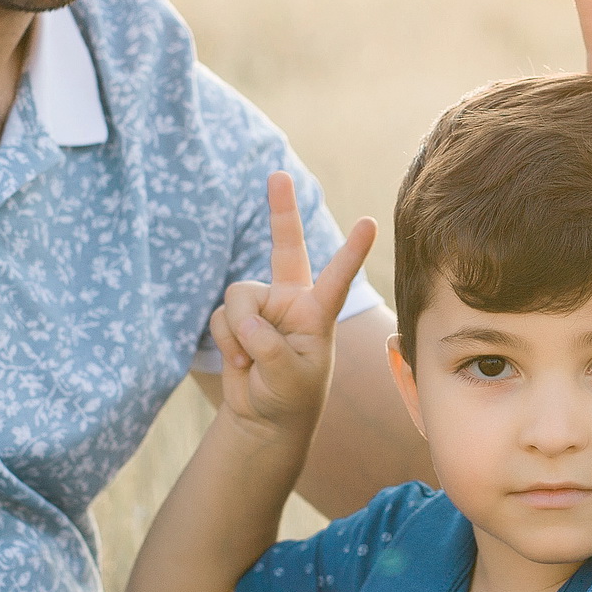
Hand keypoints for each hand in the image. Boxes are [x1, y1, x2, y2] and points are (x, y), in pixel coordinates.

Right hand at [208, 173, 375, 441]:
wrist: (264, 416)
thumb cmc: (291, 397)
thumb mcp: (290, 378)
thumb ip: (269, 347)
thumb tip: (243, 320)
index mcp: (318, 313)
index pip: (338, 278)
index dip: (351, 252)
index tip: (370, 223)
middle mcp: (291, 300)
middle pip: (285, 246)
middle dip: (281, 210)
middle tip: (278, 175)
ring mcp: (262, 306)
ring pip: (237, 297)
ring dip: (238, 333)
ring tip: (250, 362)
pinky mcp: (236, 317)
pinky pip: (221, 317)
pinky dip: (225, 343)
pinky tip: (239, 363)